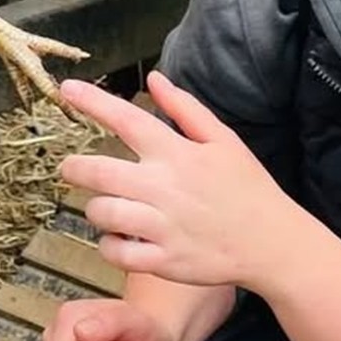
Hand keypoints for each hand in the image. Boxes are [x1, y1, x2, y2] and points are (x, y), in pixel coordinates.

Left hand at [58, 72, 293, 291]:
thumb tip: (154, 79)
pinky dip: (109, 246)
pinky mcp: (164, 261)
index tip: (68, 89)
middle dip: (73, 168)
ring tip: (103, 207)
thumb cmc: (247, 187)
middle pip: (98, 172)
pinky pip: (116, 253)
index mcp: (176, 152)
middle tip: (70, 169)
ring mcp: (163, 226)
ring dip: (95, 209)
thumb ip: (184, 108)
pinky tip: (117, 239)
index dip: (92, 101)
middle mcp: (164, 187)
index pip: (125, 119)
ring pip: (102, 213)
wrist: (273, 243)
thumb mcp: (222, 139)